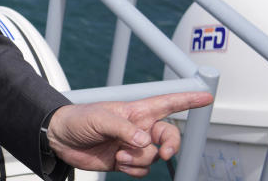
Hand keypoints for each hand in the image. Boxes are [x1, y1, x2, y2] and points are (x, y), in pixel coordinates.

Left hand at [47, 91, 212, 177]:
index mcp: (136, 111)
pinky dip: (134, 170)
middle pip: (169, 136)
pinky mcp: (126, 161)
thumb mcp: (99, 118)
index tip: (206, 96)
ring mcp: (133, 146)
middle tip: (163, 153)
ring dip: (140, 159)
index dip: (187, 99)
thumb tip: (144, 140)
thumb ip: (123, 128)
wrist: (61, 139)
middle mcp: (139, 128)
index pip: (167, 103)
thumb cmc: (78, 119)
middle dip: (170, 146)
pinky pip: (143, 170)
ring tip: (120, 155)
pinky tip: (119, 163)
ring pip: (154, 157)